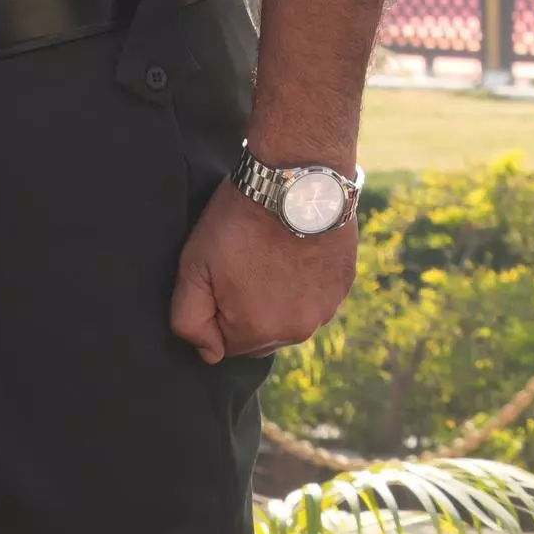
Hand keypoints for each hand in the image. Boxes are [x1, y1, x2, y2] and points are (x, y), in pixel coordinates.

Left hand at [168, 179, 358, 363]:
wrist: (296, 179)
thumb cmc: (239, 221)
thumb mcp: (193, 266)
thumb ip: (189, 320)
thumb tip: (210, 354)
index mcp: (256, 331)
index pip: (227, 343)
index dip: (220, 308)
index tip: (225, 274)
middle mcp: (295, 330)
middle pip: (262, 335)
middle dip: (251, 309)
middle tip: (248, 263)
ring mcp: (325, 308)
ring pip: (292, 318)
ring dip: (282, 299)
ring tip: (275, 256)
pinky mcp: (345, 285)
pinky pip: (318, 298)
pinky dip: (307, 283)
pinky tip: (299, 253)